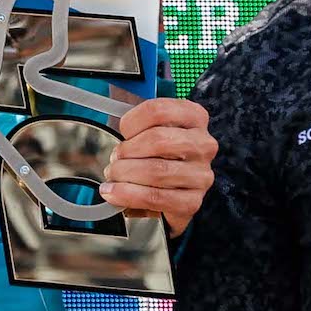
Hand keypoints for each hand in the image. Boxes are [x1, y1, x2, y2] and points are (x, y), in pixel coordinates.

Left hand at [101, 97, 216, 234]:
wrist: (170, 194)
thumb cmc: (156, 157)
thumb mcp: (149, 132)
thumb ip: (134, 120)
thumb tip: (107, 113)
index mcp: (194, 117)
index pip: (159, 110)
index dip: (132, 121)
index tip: (122, 131)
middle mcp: (203, 144)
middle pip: (158, 140)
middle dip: (128, 150)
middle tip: (115, 159)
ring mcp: (201, 174)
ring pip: (157, 171)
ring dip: (125, 174)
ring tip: (113, 176)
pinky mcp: (192, 201)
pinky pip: (156, 197)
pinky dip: (128, 195)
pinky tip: (114, 193)